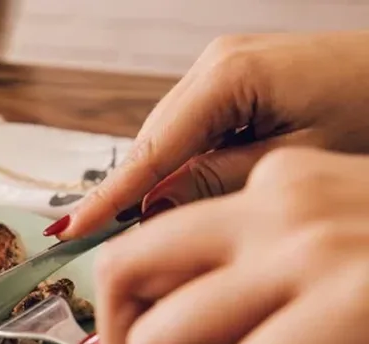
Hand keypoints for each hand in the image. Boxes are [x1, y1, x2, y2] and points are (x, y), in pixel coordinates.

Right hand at [51, 30, 368, 239]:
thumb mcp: (301, 164)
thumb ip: (219, 184)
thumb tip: (151, 211)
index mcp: (228, 77)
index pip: (151, 151)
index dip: (109, 199)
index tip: (68, 232)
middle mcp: (216, 64)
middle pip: (154, 144)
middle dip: (135, 196)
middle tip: (113, 254)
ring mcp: (227, 68)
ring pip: (172, 140)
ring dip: (163, 184)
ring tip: (144, 235)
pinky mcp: (241, 80)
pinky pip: (197, 131)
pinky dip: (189, 167)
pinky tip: (188, 199)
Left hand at [84, 147, 368, 343]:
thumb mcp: (345, 237)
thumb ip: (261, 261)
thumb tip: (165, 322)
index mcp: (278, 180)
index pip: (149, 245)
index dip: (140, 313)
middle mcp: (281, 203)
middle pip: (120, 273)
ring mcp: (312, 250)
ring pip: (156, 340)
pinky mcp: (353, 306)